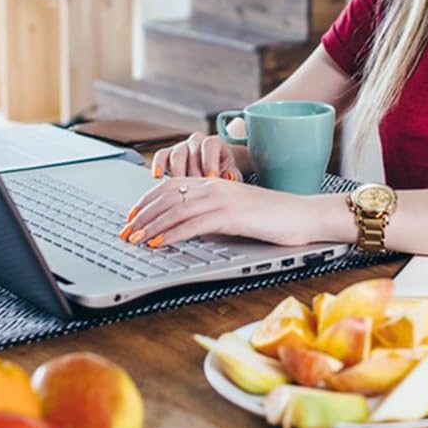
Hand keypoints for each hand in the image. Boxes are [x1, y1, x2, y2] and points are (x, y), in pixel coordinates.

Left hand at [121, 176, 329, 248]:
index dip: (146, 201)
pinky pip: (193, 224)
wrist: (304, 214)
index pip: (171, 186)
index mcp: (215, 183)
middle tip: (124, 232)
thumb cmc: (276, 216)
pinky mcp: (231, 215)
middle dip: (141, 216)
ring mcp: (223, 199)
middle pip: (167, 197)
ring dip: (150, 227)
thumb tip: (190, 227)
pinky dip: (171, 234)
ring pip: (175, 210)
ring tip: (133, 240)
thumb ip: (214, 214)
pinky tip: (158, 244)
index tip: (131, 216)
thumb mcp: (238, 211)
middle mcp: (215, 186)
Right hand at [151, 133, 242, 180]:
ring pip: (176, 154)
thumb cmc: (223, 172)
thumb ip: (232, 175)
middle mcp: (196, 141)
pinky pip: (161, 155)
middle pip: (192, 152)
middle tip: (197, 190)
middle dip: (194, 172)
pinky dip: (158, 164)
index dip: (210, 161)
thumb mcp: (232, 173)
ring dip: (178, 172)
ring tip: (181, 188)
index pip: (210, 145)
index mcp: (214, 142)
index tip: (211, 177)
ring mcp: (181, 146)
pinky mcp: (168, 154)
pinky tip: (158, 176)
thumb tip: (229, 177)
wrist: (214, 169)